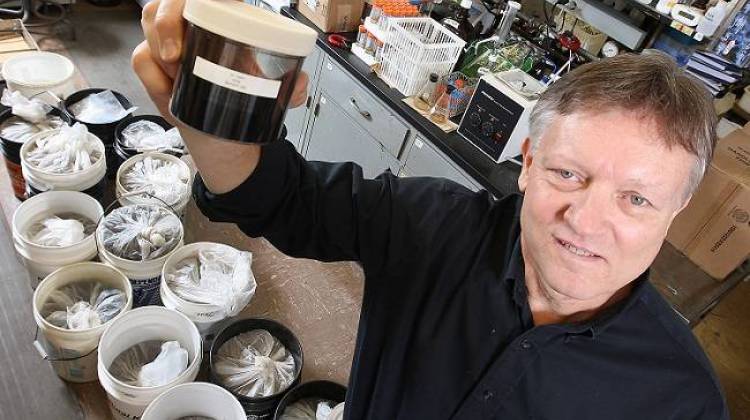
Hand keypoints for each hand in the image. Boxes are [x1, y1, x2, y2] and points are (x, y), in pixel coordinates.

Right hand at [132, 0, 309, 121]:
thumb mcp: (270, 91)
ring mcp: (170, 37)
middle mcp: (193, 20)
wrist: (220, 131)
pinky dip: (155, 77)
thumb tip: (301, 83)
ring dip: (159, 45)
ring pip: (149, 17)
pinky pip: (142, 57)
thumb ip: (292, 87)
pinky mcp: (153, 59)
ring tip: (177, 75)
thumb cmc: (241, 97)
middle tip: (177, 56)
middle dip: (166, 21)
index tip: (200, 4)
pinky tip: (170, 92)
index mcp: (226, 15)